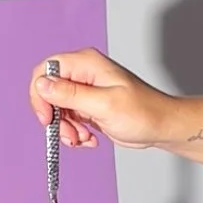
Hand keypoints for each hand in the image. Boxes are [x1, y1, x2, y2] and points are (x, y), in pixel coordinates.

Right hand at [29, 48, 173, 149]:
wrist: (161, 127)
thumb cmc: (143, 112)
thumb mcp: (104, 104)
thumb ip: (70, 94)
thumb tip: (42, 84)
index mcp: (86, 63)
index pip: (46, 70)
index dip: (40, 94)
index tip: (47, 117)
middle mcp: (83, 74)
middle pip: (48, 92)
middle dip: (55, 118)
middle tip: (69, 134)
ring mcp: (85, 90)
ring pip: (57, 109)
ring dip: (66, 129)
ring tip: (83, 138)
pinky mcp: (88, 106)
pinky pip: (69, 119)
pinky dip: (74, 133)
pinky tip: (89, 138)